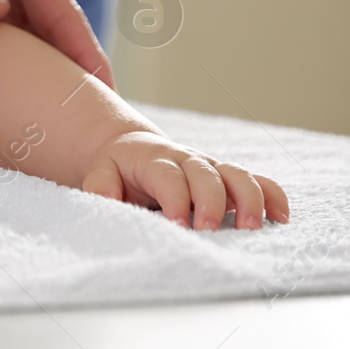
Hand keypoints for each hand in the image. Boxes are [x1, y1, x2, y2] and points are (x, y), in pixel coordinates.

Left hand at [80, 130, 288, 229]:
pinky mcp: (228, 178)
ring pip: (237, 174)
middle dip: (211, 202)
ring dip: (248, 199)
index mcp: (154, 159)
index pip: (168, 176)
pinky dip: (272, 196)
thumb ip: (101, 186)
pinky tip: (280, 218)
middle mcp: (187, 160)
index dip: (175, 199)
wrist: (131, 149)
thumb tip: (105, 199)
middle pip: (206, 174)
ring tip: (250, 228)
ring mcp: (211, 168)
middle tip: (208, 231)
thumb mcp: (101, 172)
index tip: (178, 225)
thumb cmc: (118, 168)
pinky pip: (258, 181)